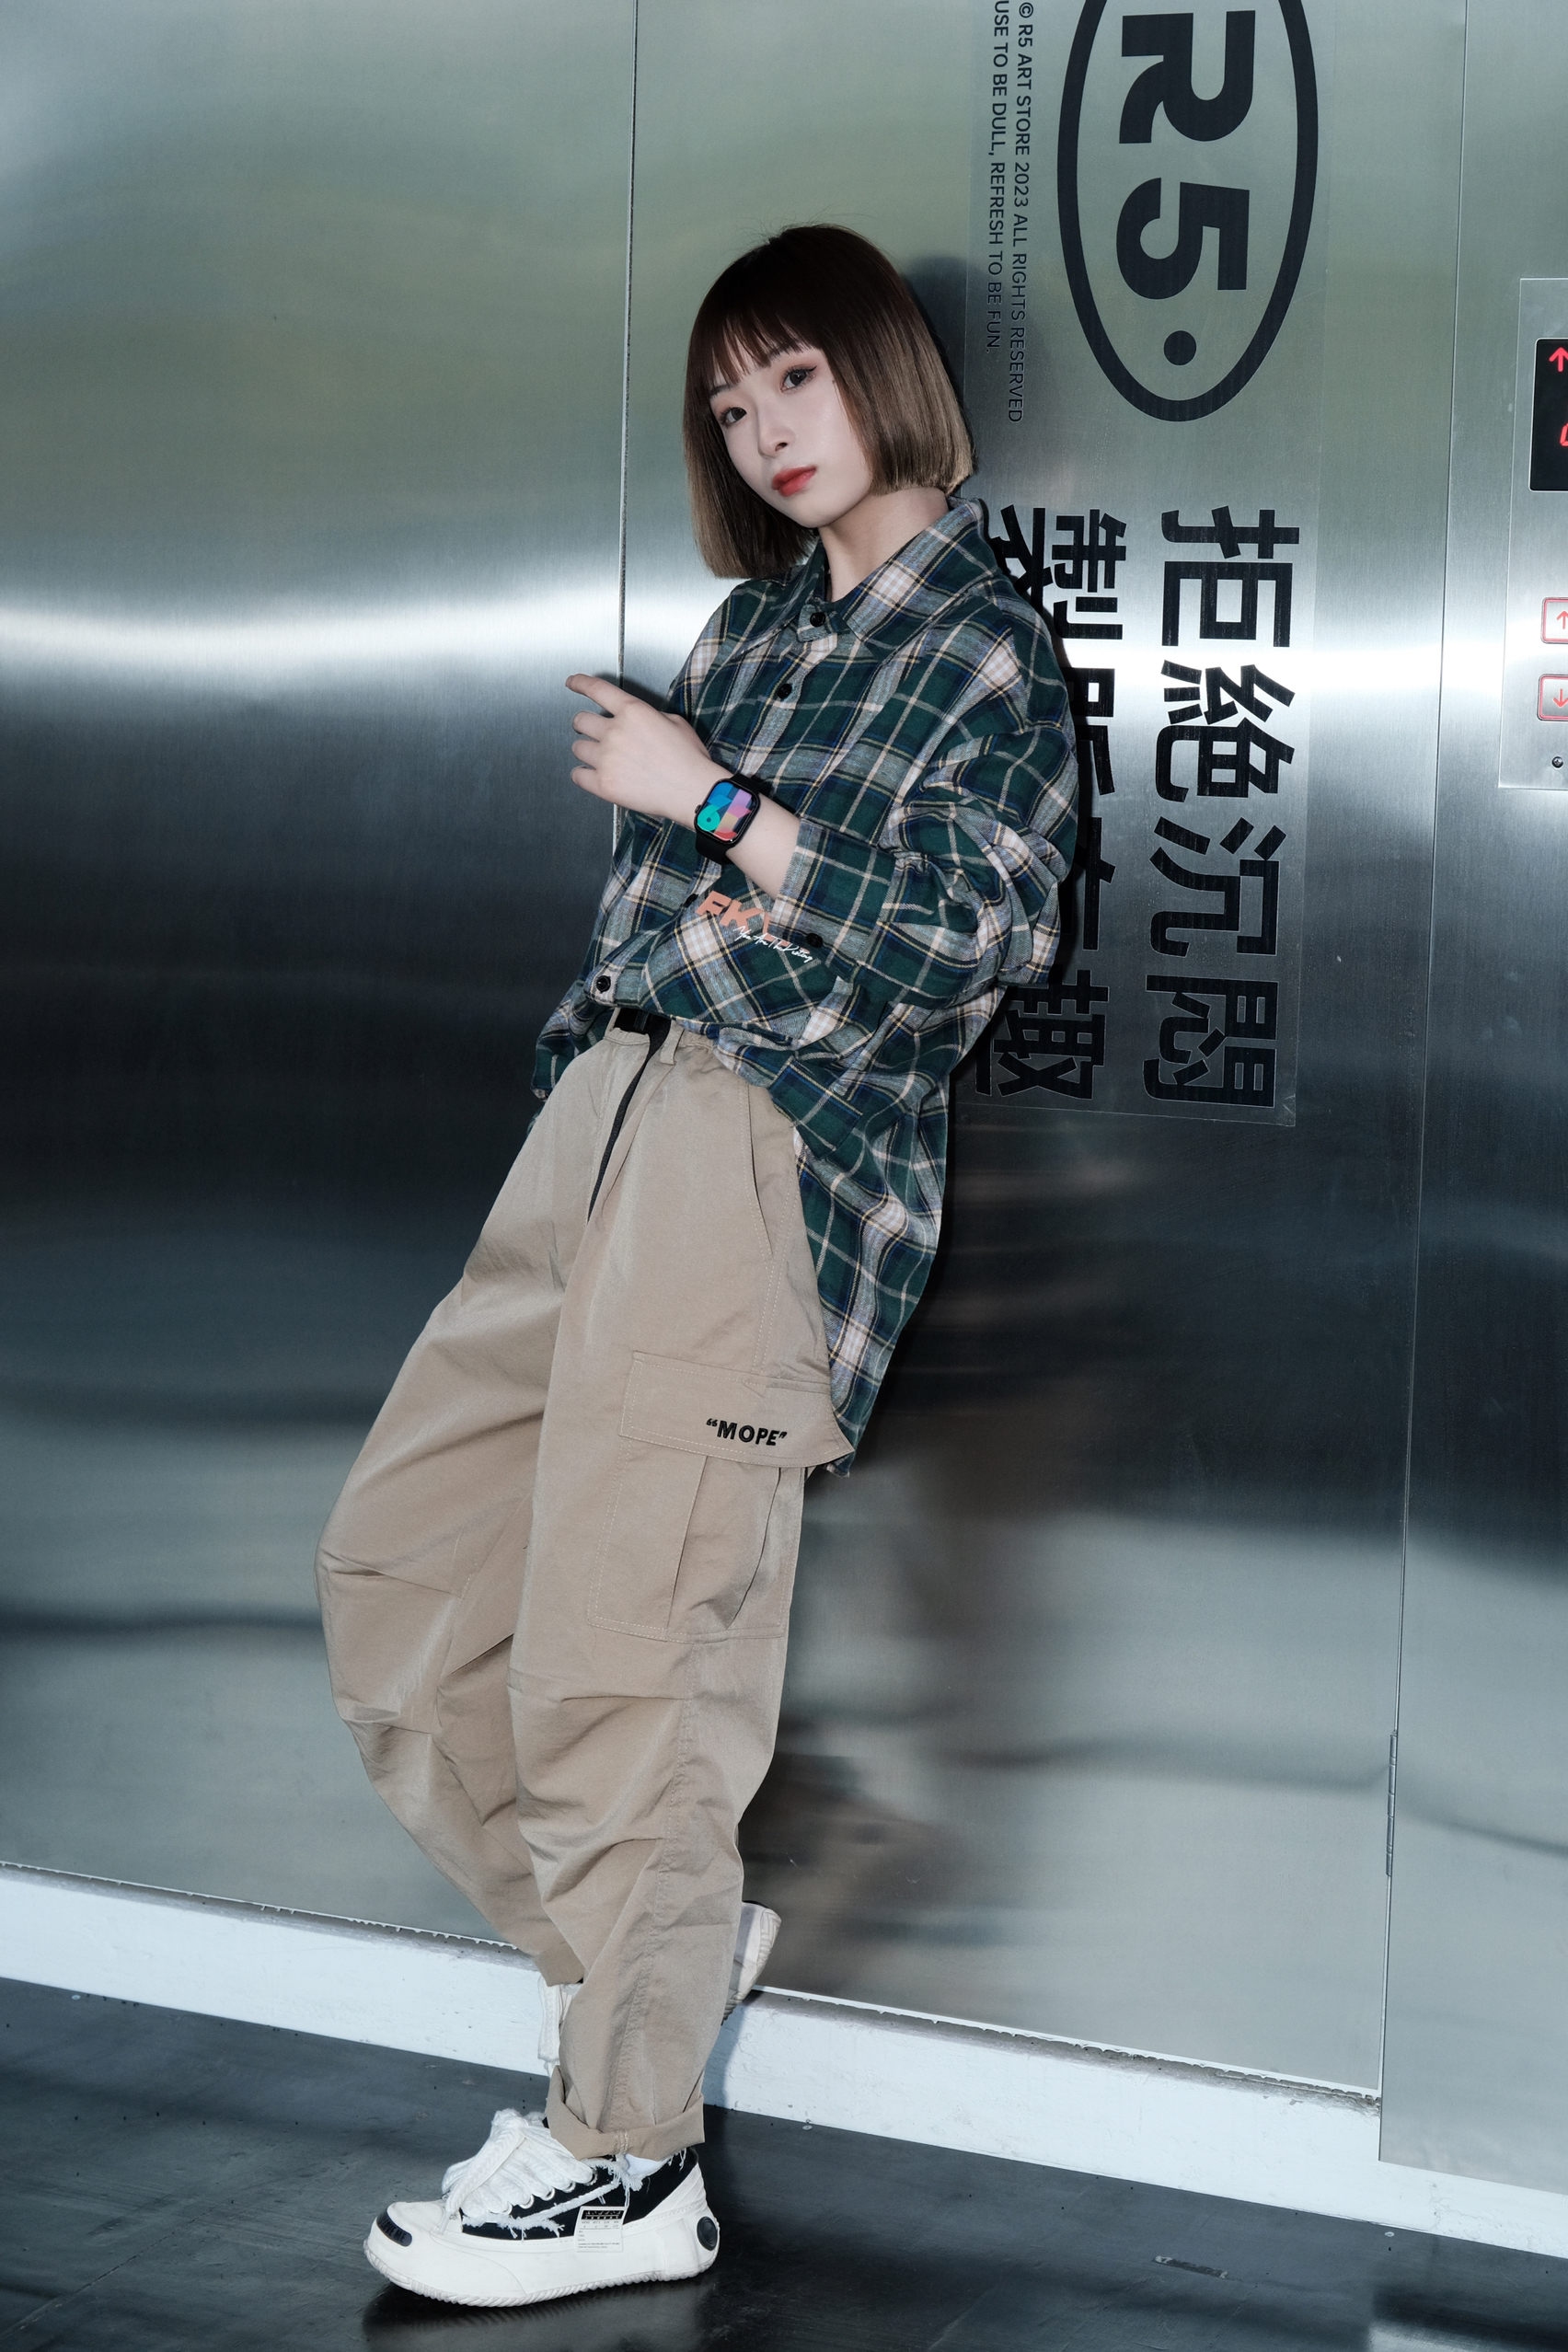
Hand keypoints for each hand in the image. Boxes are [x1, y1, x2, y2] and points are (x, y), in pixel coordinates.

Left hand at [566, 674, 725, 824]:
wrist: (692, 790)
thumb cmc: (689, 759)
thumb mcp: (675, 722)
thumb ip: (648, 716)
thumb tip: (637, 722)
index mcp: (633, 712)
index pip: (596, 689)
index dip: (579, 683)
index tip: (572, 683)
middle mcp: (615, 732)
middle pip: (580, 721)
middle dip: (584, 725)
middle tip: (592, 732)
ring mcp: (606, 758)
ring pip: (577, 748)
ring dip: (585, 750)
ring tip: (599, 757)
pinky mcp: (603, 784)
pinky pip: (577, 776)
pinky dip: (582, 775)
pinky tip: (590, 775)